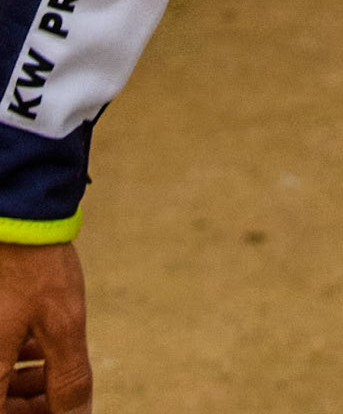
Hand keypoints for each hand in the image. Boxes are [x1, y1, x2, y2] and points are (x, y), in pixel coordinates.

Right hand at [0, 244, 91, 412]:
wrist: (16, 210)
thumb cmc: (35, 266)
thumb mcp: (62, 325)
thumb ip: (68, 381)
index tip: (59, 412)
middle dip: (29, 406)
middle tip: (60, 399)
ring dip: (22, 384)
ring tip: (53, 370)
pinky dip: (14, 358)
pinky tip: (37, 344)